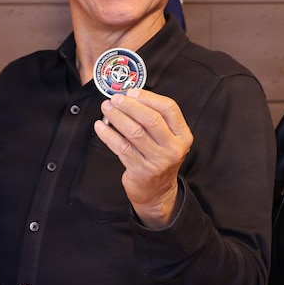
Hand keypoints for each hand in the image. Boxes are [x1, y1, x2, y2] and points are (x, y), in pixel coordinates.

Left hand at [94, 87, 192, 227]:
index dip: (148, 97)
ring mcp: (158, 161)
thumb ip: (155, 118)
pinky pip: (121, 148)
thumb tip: (130, 96)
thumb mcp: (167, 139)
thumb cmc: (159, 158)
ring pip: (134, 132)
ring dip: (117, 117)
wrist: (157, 192)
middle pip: (151, 119)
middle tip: (115, 99)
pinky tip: (100, 126)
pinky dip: (108, 134)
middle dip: (130, 106)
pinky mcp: (141, 170)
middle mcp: (173, 148)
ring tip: (106, 109)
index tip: (131, 92)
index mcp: (182, 135)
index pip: (169, 109)